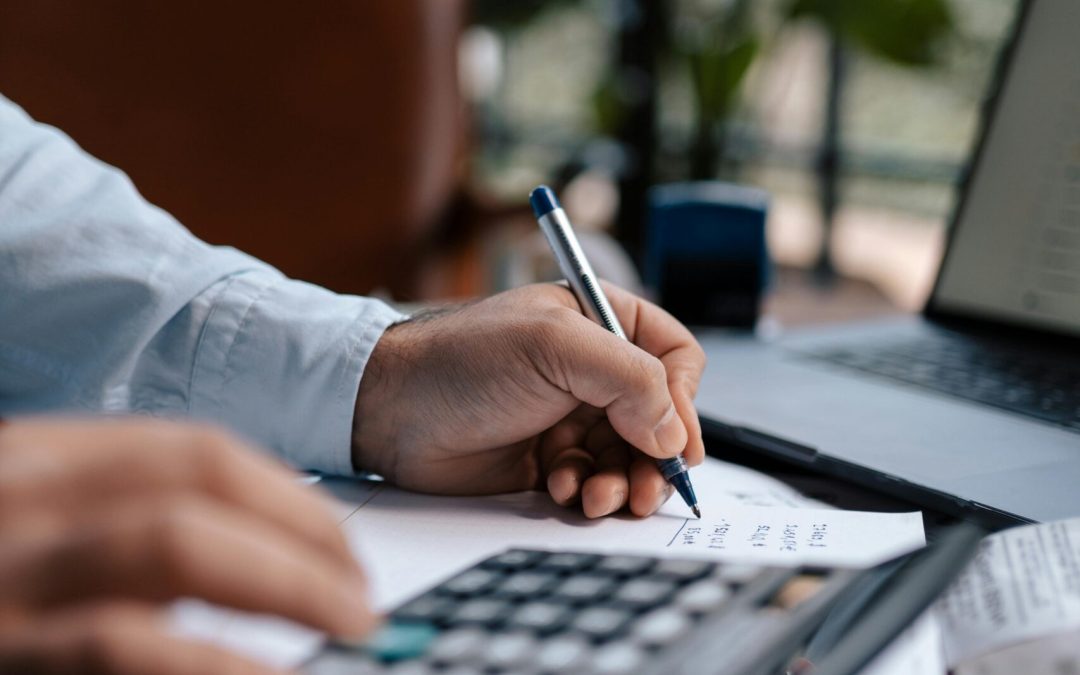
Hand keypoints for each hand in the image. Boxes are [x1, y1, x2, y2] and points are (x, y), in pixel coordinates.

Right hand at [0, 418, 375, 674]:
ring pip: (164, 567)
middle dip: (302, 547)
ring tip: (346, 630)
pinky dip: (213, 668)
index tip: (343, 548)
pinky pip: (120, 654)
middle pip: (194, 500)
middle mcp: (13, 507)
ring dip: (281, 593)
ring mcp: (1, 593)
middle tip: (360, 601)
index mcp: (34, 461)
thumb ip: (127, 524)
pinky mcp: (0, 665)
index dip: (291, 501)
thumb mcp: (40, 529)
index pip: (194, 453)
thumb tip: (271, 557)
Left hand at [353, 282, 705, 518]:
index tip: (678, 443)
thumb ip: (628, 378)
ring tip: (597, 496)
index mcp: (600, 323)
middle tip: (646, 490)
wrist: (389, 410)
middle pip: (658, 418)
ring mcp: (570, 415)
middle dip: (654, 458)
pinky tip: (559, 488)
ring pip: (627, 457)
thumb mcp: (554, 347)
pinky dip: (584, 491)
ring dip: (621, 481)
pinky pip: (591, 481)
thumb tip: (673, 433)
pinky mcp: (547, 458)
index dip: (684, 401)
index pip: (673, 358)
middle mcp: (591, 370)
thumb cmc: (462, 359)